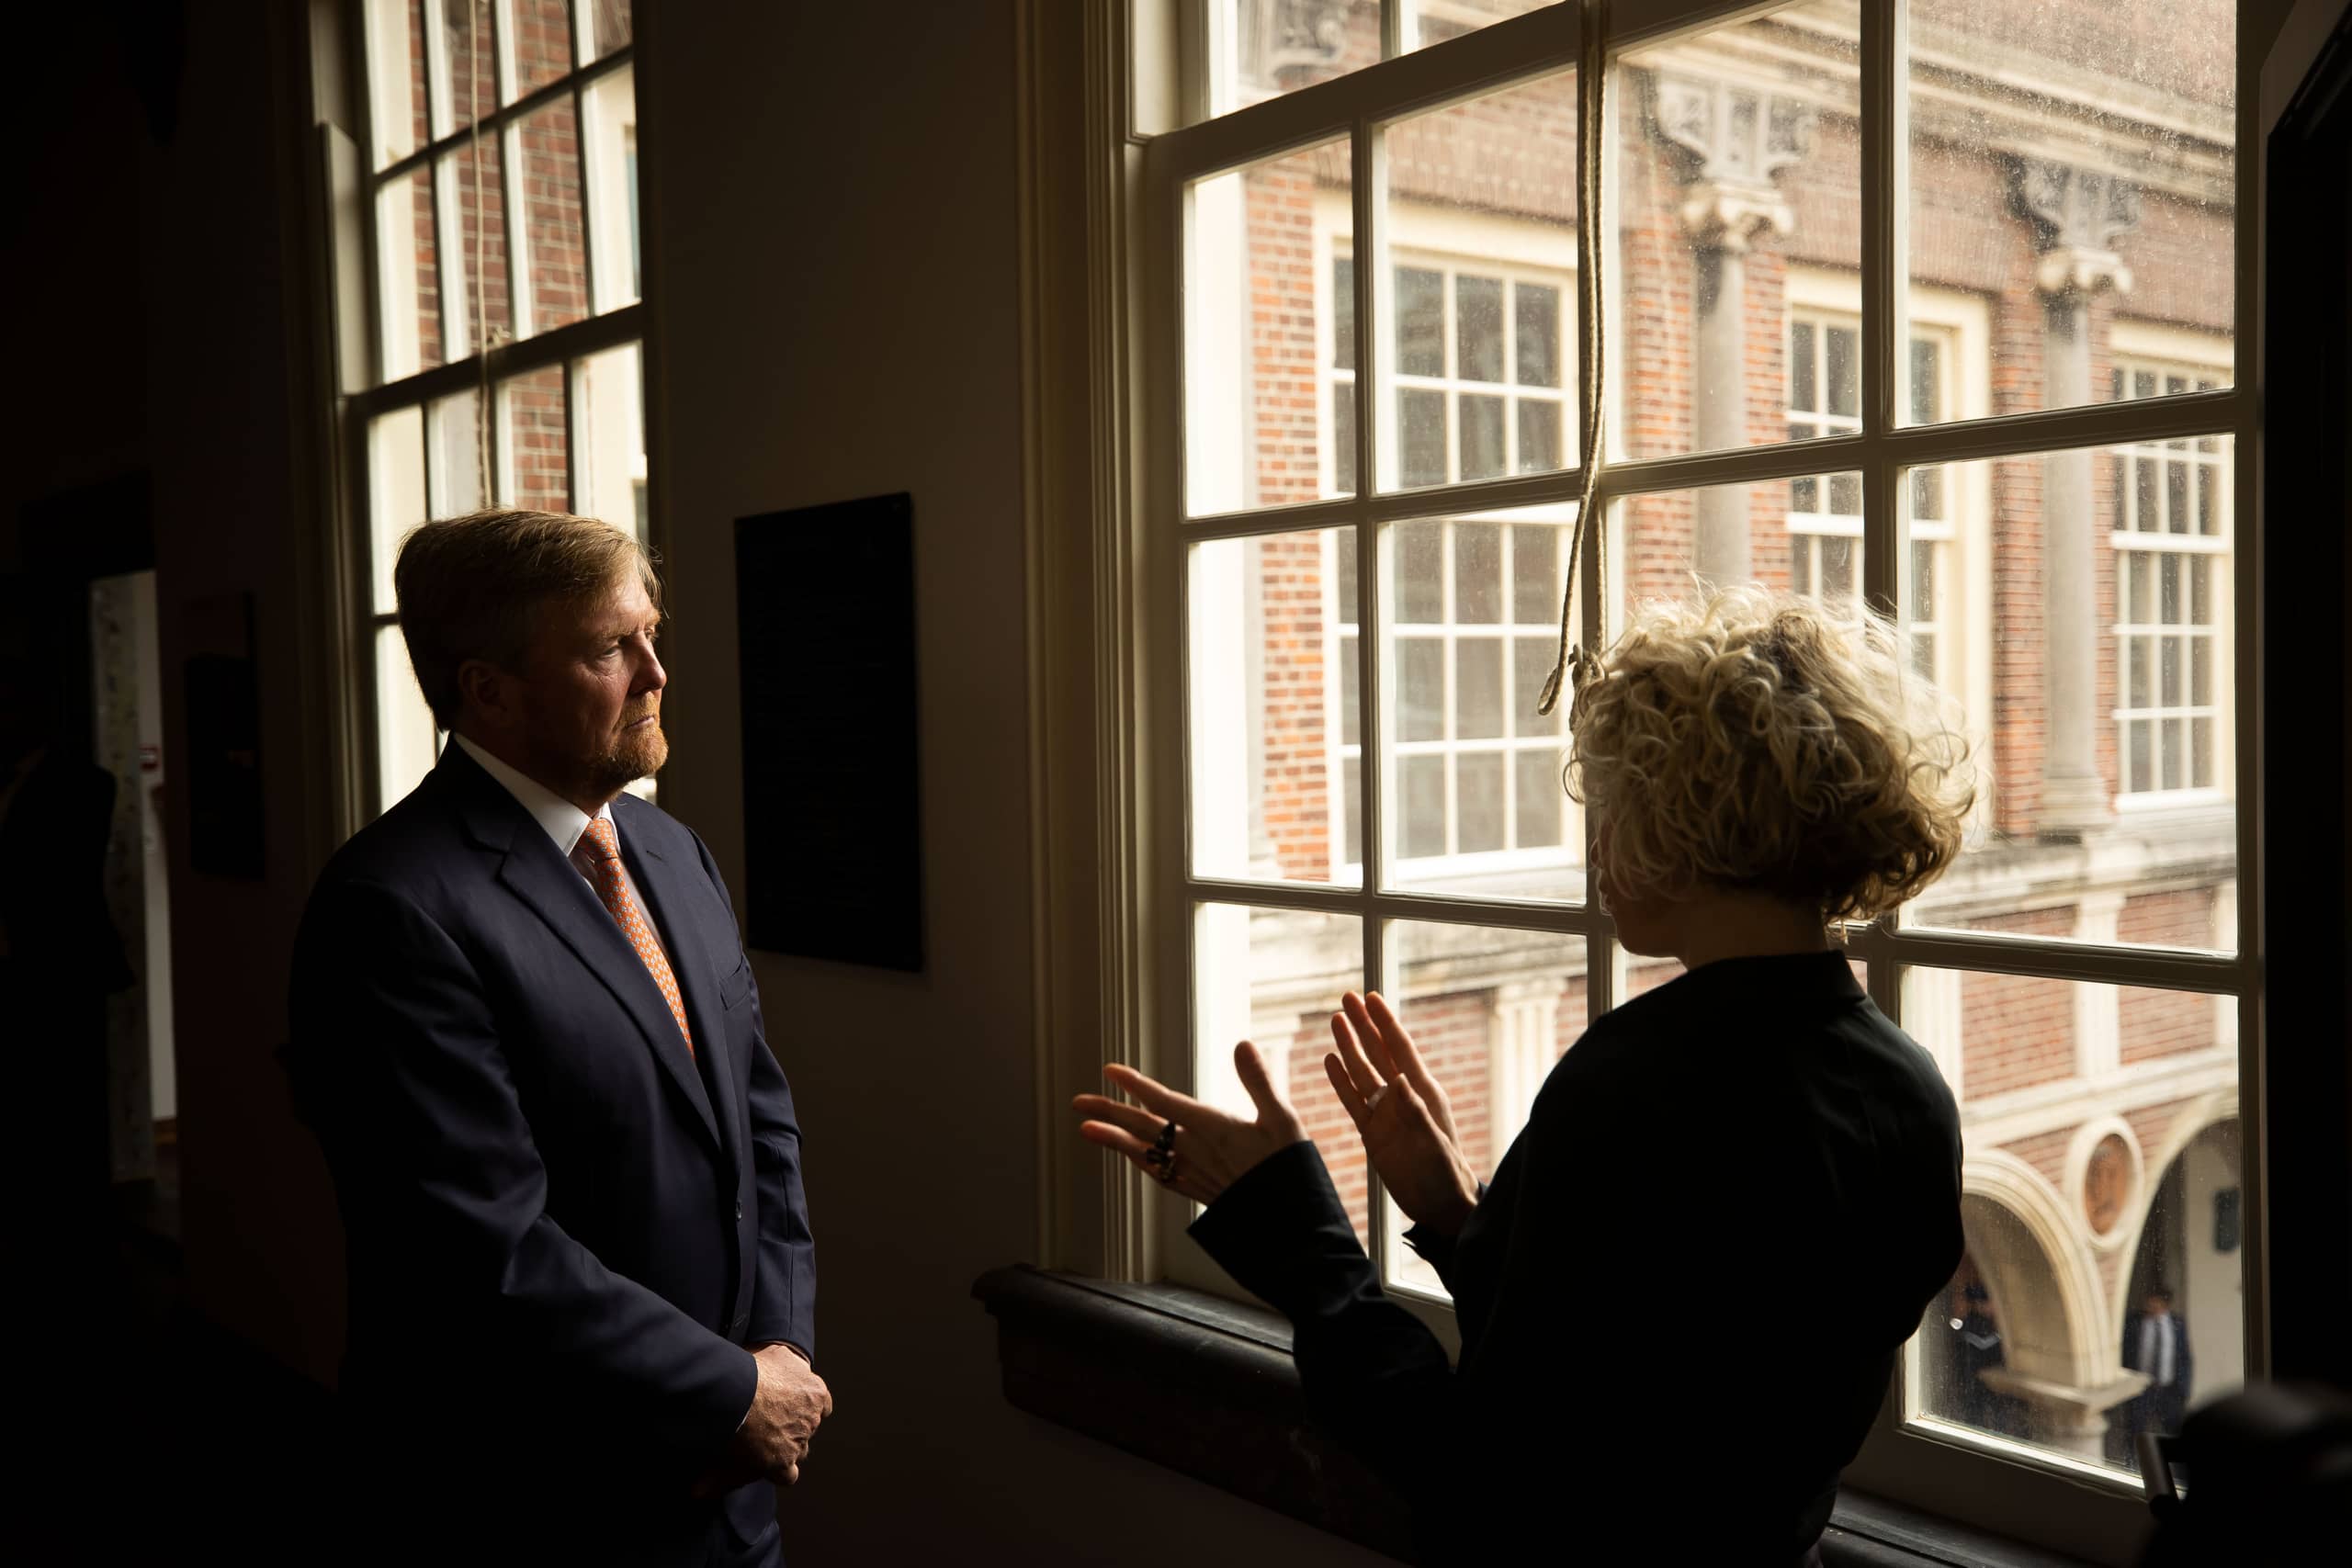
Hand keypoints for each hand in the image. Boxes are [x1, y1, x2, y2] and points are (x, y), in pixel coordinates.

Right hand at [695, 1342, 830, 1497]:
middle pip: (807, 1428)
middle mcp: (813, 1418)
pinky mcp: (783, 1462)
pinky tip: (765, 1467)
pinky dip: (778, 1473)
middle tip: (769, 1424)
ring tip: (762, 1444)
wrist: (737, 1392)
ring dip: (785, 1448)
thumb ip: (789, 1362)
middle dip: (793, 1427)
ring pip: (799, 1450)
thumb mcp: (778, 1354)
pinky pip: (788, 1475)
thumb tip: (789, 1363)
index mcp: (816, 1392)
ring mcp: (799, 1441)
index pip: (821, 1405)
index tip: (787, 1408)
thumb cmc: (754, 1370)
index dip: (803, 1407)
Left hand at [1073, 1044, 1304, 1206]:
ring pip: (1143, 1153)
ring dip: (1113, 1139)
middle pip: (1143, 1128)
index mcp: (1213, 1128)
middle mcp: (1195, 1152)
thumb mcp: (1283, 1119)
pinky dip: (1138, 1161)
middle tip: (1078, 1102)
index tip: (1110, 1071)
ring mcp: (1192, 1174)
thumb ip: (1258, 1080)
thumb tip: (1243, 1044)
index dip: (1135, 1086)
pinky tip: (1130, 1157)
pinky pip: (1158, 1174)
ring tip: (1086, 1129)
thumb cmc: (1289, 1169)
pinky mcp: (1196, 1192)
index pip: (1164, 1102)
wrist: (1290, 1223)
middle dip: (1109, 1112)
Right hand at [1325, 991, 1479, 1240]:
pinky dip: (1340, 1080)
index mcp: (1422, 1093)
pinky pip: (1352, 1100)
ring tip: (1334, 1020)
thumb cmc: (1446, 1175)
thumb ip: (1416, 1115)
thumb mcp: (1434, 1146)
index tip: (1370, 997)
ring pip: (1362, 1072)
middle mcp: (1402, 1097)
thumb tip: (1399, 1081)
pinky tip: (1329, 1061)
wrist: (1439, 1205)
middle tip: (1346, 997)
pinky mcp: (1371, 1132)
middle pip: (1378, 1052)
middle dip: (1363, 1025)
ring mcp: (1385, 1113)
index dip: (1385, 1022)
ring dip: (1349, 1047)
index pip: (1400, 1049)